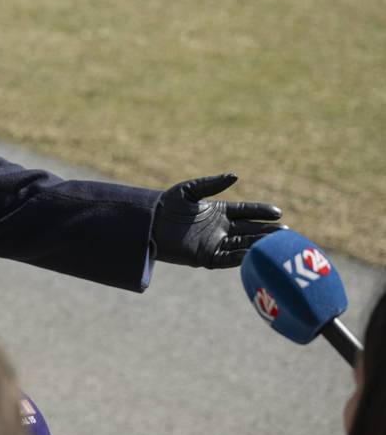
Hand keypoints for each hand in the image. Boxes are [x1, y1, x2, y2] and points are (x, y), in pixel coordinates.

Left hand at [152, 173, 283, 267]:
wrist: (147, 224)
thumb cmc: (166, 205)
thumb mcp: (189, 191)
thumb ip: (212, 184)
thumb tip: (235, 176)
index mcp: (219, 211)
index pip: (246, 211)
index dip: (262, 212)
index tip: (278, 212)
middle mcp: (221, 228)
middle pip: (250, 229)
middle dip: (267, 231)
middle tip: (286, 232)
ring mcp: (215, 243)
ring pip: (243, 244)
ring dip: (258, 244)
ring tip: (276, 244)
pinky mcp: (206, 257)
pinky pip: (227, 258)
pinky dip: (240, 257)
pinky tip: (252, 254)